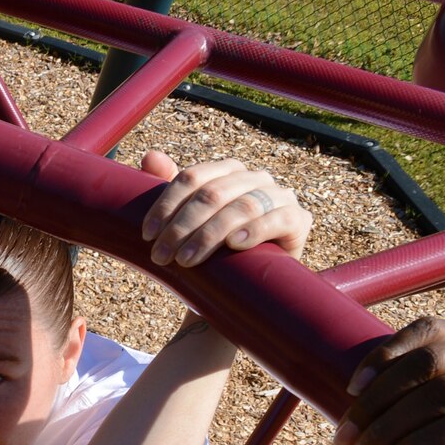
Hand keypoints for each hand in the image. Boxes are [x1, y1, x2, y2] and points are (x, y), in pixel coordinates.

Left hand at [139, 153, 311, 266]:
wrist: (244, 288)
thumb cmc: (211, 252)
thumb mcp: (186, 224)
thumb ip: (169, 190)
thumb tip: (150, 156)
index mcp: (227, 172)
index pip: (192, 178)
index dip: (166, 205)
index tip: (147, 235)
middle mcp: (255, 178)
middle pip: (213, 193)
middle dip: (182, 227)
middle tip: (161, 256)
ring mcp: (279, 196)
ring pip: (241, 207)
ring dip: (208, 235)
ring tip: (185, 260)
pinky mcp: (298, 220)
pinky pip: (279, 219)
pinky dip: (254, 231)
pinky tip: (234, 245)